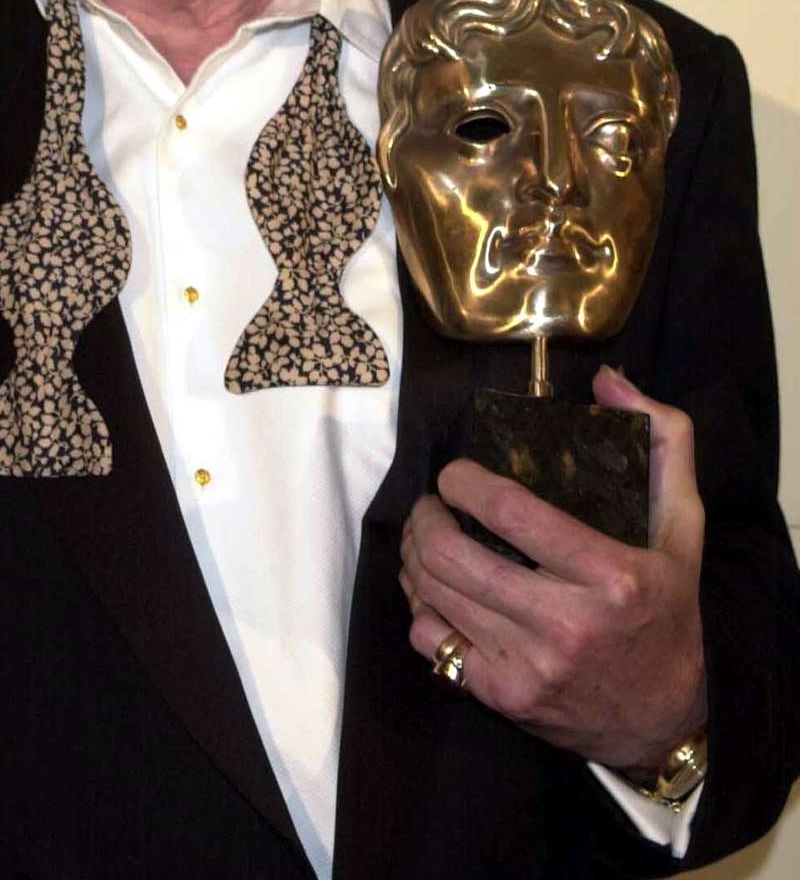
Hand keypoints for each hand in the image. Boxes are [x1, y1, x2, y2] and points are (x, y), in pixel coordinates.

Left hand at [399, 366, 707, 772]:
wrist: (666, 719)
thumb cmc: (668, 609)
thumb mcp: (684, 524)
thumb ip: (664, 440)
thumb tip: (609, 380)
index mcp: (610, 574)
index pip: (510, 512)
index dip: (464, 482)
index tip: (456, 474)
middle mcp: (566, 625)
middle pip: (454, 555)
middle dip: (427, 516)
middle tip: (432, 503)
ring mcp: (530, 666)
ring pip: (434, 595)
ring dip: (416, 554)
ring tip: (427, 534)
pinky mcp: (504, 698)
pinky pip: (431, 642)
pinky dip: (420, 607)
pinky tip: (433, 588)